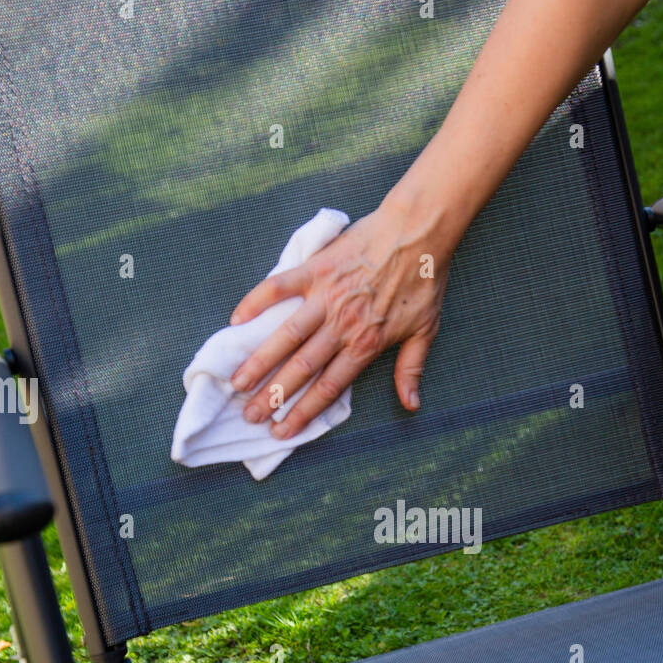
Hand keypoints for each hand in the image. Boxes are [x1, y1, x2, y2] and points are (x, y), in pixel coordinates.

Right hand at [229, 199, 452, 437]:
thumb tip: (411, 404)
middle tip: (250, 415)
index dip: (303, 412)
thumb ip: (411, 369)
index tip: (282, 430)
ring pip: (286, 334)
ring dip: (259, 360)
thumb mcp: (426, 331)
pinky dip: (257, 301)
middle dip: (273, 396)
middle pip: (301, 368)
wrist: (420, 231)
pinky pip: (280, 286)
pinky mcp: (315, 268)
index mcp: (366, 345)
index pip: (328, 387)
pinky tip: (236, 320)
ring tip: (237, 381)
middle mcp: (342, 325)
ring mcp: (326, 296)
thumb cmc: (425, 281)